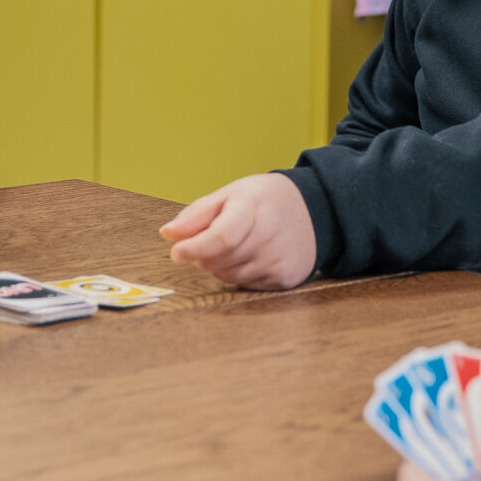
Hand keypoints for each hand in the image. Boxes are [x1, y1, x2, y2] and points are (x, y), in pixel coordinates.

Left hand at [158, 173, 316, 289]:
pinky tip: (250, 256)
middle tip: (210, 239)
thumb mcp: (230, 194)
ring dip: (221, 265)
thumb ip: (197, 214)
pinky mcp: (286, 277)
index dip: (195, 248)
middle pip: (220, 260)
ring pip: (230, 276)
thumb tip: (168, 234)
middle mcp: (269, 235)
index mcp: (253, 207)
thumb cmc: (264, 200)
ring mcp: (279, 259)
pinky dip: (239, 274)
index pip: (222, 237)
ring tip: (234, 245)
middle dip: (204, 255)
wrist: (313, 209)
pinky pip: (247, 285)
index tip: (177, 252)